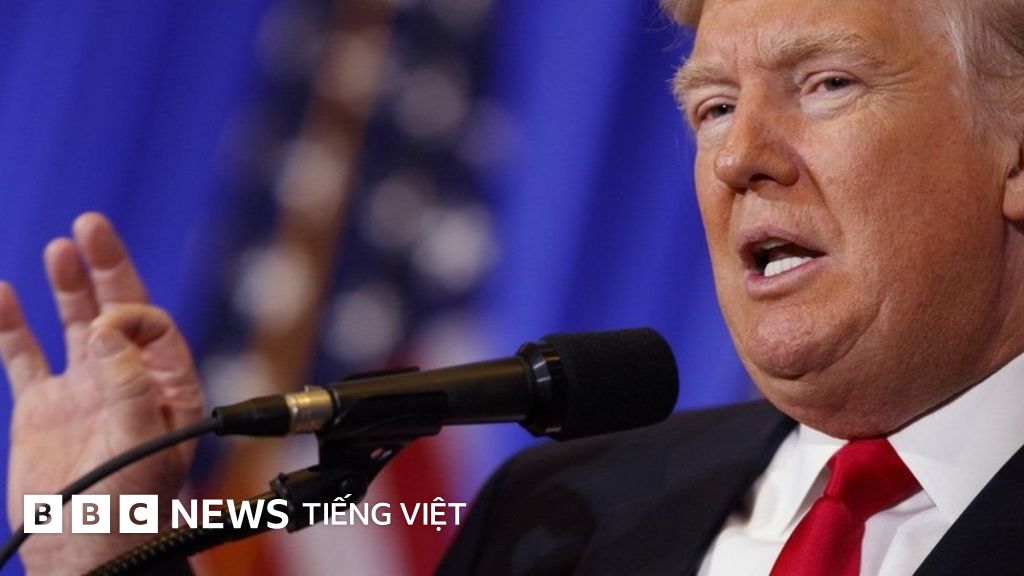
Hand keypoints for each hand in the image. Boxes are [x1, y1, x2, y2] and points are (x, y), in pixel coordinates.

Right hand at [1, 213, 203, 573]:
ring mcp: (85, 389)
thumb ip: (131, 388)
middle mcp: (129, 380)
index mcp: (167, 388)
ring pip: (76, 325)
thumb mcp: (142, 449)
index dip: (133, 314)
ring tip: (62, 248)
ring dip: (70, 286)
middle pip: (119, 311)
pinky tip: (0, 294)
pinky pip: (24, 355)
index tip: (108, 322)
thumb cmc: (129, 510)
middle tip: (92, 226)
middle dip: (109, 269)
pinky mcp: (44, 405)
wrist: (83, 551)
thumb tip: (110, 330)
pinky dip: (11, 325)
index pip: (155, 329)